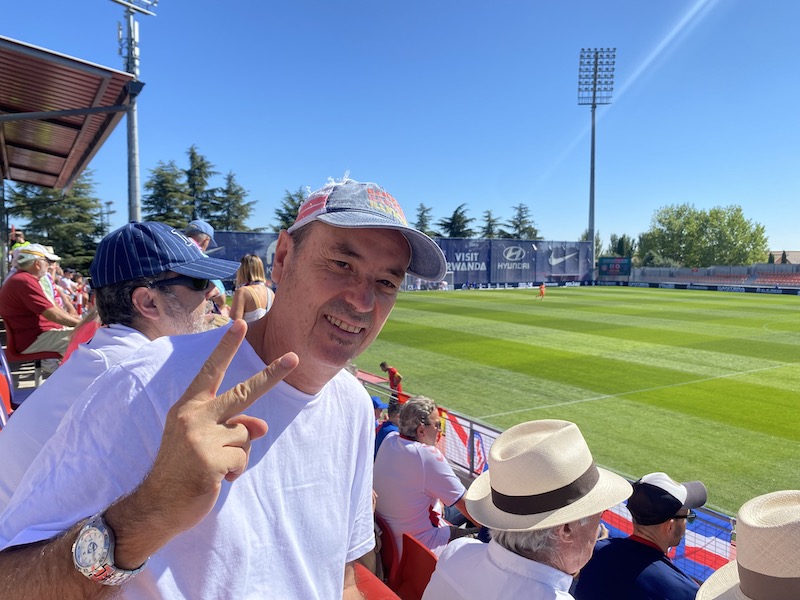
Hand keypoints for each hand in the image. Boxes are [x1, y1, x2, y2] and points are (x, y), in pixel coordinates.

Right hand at [139, 320, 297, 534]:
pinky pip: (242, 458)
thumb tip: (262, 426)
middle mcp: (194, 416)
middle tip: (294, 358)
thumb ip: (231, 425)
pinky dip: (234, 471)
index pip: (210, 371)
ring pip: (247, 435)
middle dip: (272, 374)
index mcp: (189, 406)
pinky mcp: (210, 460)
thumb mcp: (202, 439)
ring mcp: (201, 437)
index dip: (225, 348)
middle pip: (243, 393)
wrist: (156, 504)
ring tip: (214, 466)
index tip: (239, 324)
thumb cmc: (182, 468)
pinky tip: (214, 479)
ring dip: (238, 454)